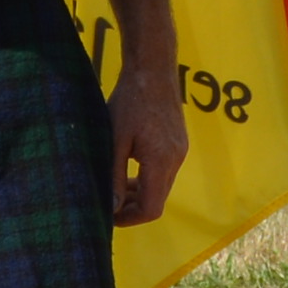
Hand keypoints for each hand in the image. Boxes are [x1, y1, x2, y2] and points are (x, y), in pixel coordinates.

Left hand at [107, 48, 188, 229]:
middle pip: (158, 201)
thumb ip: (115, 174)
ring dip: (139, 193)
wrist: (153, 68)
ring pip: (161, 187)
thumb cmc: (129, 100)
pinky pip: (165, 172)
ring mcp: (180, 151)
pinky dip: (147, 178)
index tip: (108, 216)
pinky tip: (128, 169)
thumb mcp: (115, 139)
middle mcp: (176, 160)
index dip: (129, 218)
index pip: (151, 209)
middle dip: (132, 208)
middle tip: (107, 203)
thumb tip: (112, 207)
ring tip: (115, 187)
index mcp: (161, 161)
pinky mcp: (179, 143)